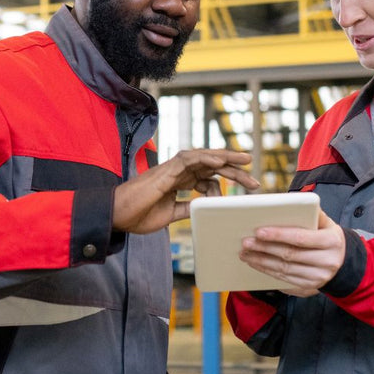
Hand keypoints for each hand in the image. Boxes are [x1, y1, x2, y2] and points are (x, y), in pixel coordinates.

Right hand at [112, 149, 258, 233]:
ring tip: (245, 160)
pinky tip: (220, 162)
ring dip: (226, 157)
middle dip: (235, 170)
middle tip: (255, 180)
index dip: (228, 182)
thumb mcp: (171, 215)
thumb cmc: (139, 215)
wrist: (118, 216)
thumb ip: (187, 209)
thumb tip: (204, 209)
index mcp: (181, 182)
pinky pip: (189, 159)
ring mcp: (173, 169)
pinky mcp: (166, 170)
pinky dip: (205, 158)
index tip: (245, 191)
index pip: (210, 177)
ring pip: (204, 157)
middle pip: (212, 166)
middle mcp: (179, 172)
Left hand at [238, 210, 344, 296]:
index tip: (259, 231)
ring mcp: (318, 277)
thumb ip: (311, 213)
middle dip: (265, 248)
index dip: (278, 235)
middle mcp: (327, 262)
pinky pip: (284, 279)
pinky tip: (255, 263)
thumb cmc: (328, 237)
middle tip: (246, 242)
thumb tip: (290, 203)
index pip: (301, 238)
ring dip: (261, 261)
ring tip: (245, 253)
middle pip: (290, 255)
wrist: (342, 262)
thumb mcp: (327, 223)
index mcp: (332, 242)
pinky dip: (267, 271)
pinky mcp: (309, 287)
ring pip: (284, 269)